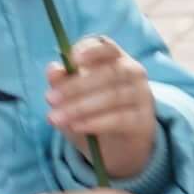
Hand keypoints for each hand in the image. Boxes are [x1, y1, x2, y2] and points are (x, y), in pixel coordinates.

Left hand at [42, 35, 162, 181]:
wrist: (117, 146)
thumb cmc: (92, 113)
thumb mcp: (71, 97)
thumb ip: (62, 83)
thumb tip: (53, 69)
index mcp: (115, 59)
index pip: (106, 47)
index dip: (90, 50)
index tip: (71, 60)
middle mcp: (133, 73)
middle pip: (109, 72)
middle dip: (76, 85)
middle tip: (49, 98)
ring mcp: (141, 96)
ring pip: (113, 96)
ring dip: (80, 107)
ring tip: (56, 118)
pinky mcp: (143, 120)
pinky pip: (120, 118)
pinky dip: (95, 122)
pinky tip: (75, 126)